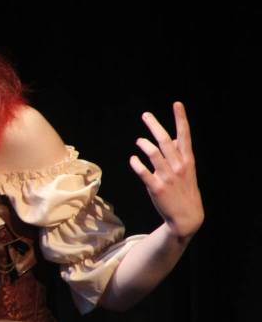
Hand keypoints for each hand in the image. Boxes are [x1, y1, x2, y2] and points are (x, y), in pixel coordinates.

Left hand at [129, 102, 203, 240]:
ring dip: (143, 144)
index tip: (177, 104)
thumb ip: (180, 154)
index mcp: (187, 161)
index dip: (181, 119)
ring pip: (153, 153)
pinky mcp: (156, 187)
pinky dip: (136, 163)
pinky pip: (143, 172)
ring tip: (139, 141)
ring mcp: (167, 177)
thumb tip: (174, 137)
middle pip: (165, 140)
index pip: (185, 135)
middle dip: (155, 125)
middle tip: (145, 115)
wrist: (187, 217)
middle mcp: (178, 166)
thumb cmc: (185, 190)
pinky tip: (133, 159)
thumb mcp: (188, 171)